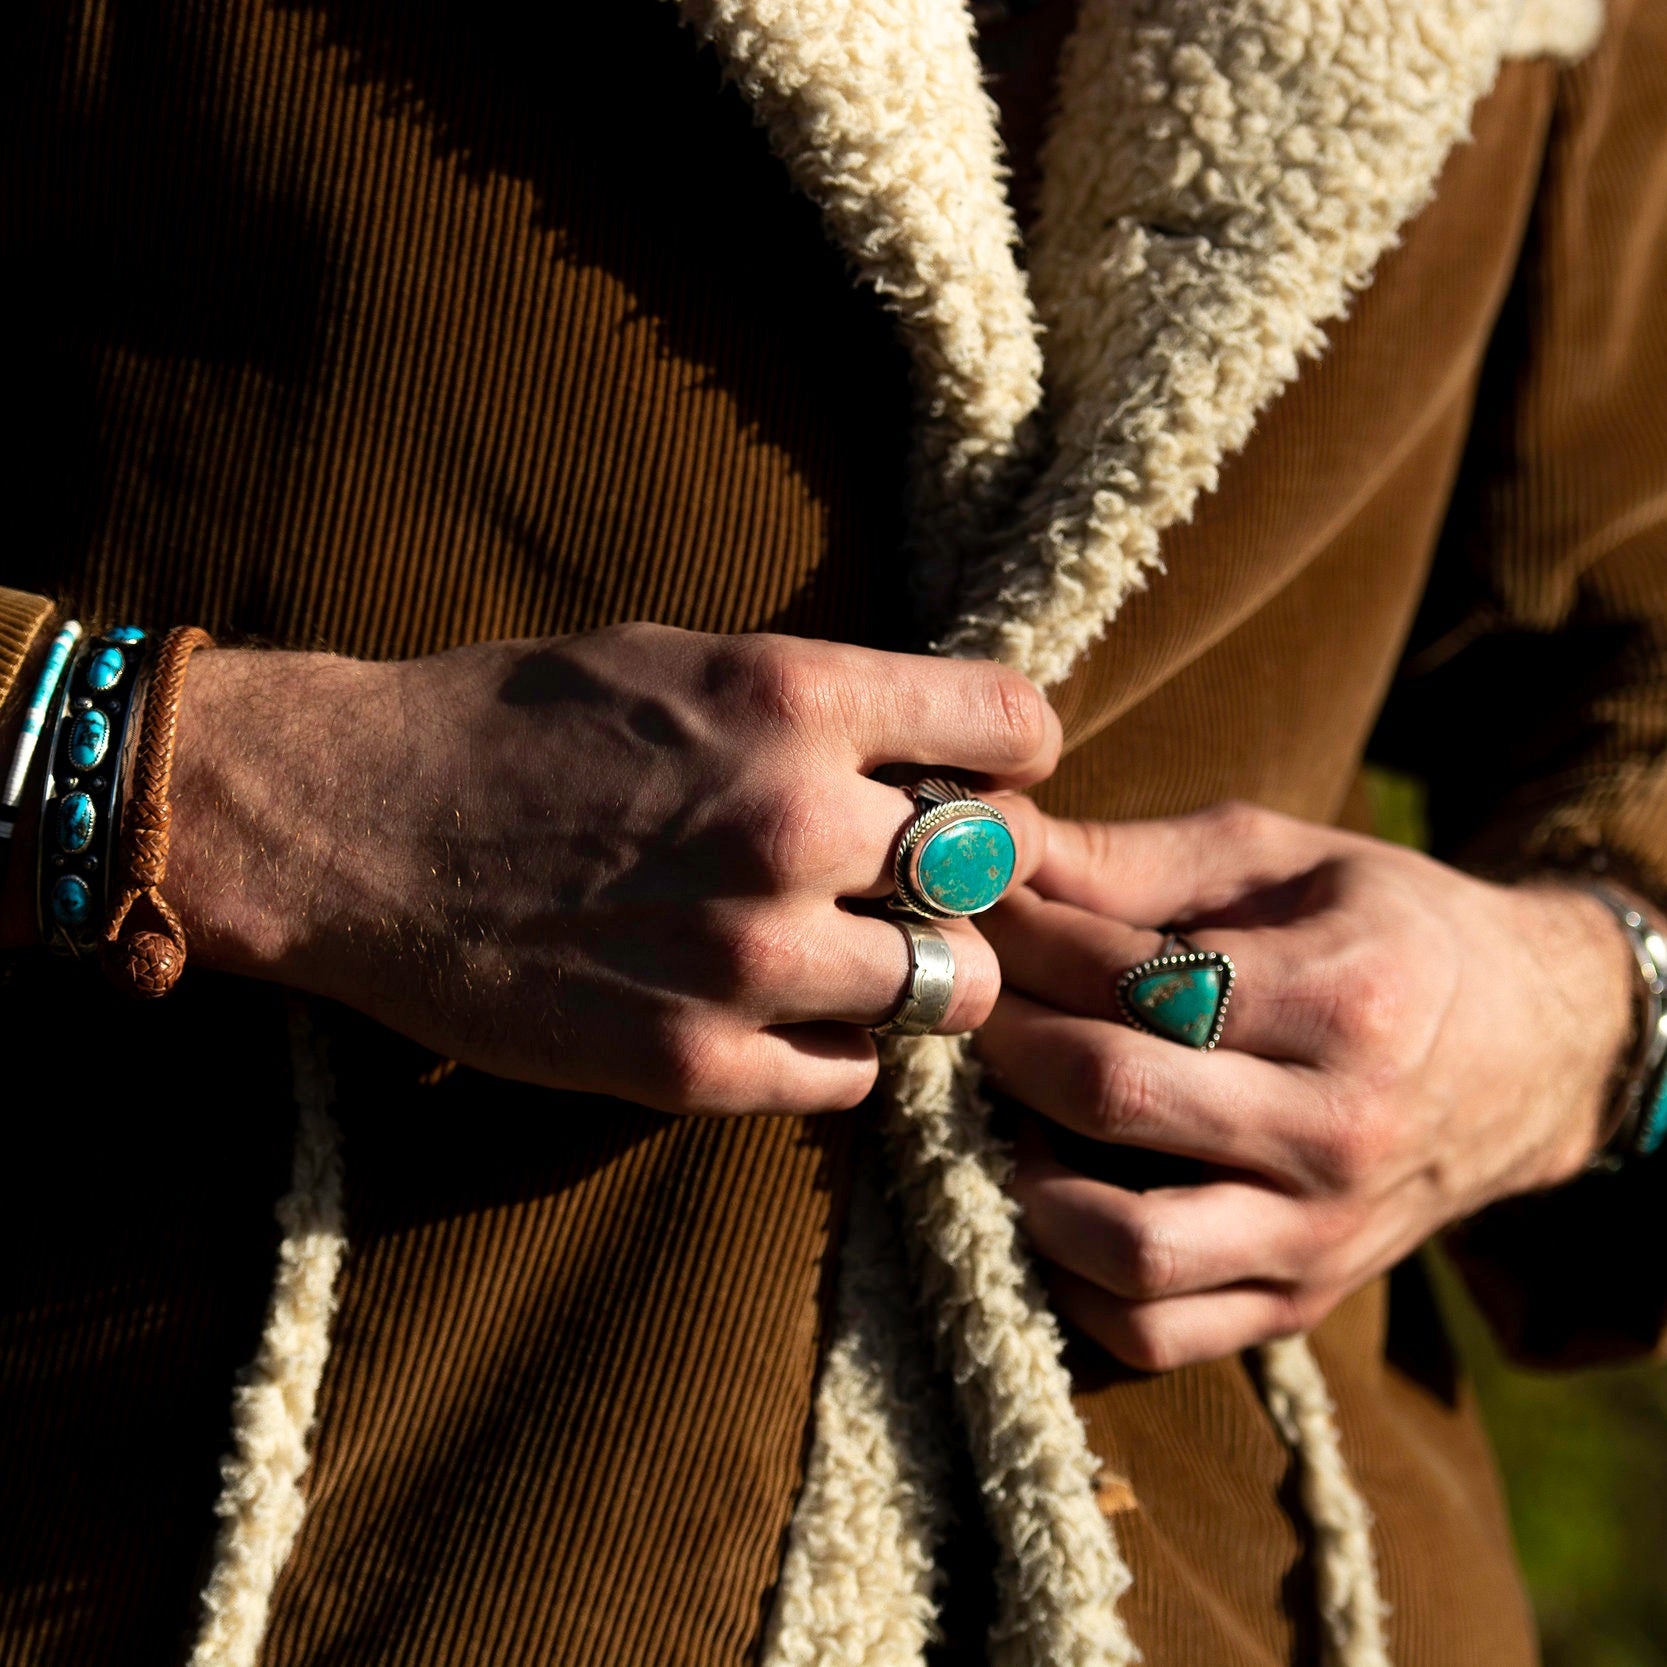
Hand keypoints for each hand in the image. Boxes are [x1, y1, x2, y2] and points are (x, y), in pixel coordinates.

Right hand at [165, 624, 1056, 1113]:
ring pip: (950, 989)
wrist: (355, 823)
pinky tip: (784, 1014)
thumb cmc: (516, 723)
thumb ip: (823, 707)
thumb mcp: (683, 658)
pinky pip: (854, 1076)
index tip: (982, 779)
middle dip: (970, 876)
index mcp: (793, 696)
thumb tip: (942, 757)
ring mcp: (746, 956)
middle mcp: (791, 823)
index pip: (1015, 727)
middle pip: (1000, 869)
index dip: (1011, 758)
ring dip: (916, 974)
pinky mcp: (691, 1064)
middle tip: (915, 883)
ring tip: (849, 956)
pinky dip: (838, 1049)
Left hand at [975, 802, 1636, 1369]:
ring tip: (1015, 1106)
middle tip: (977, 1001)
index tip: (975, 910)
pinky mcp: (1297, 1304)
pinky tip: (1052, 1193)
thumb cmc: (1387, 932)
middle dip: (1007, 1036)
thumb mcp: (1280, 858)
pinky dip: (1071, 1276)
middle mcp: (1339, 1133)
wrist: (1532, 1054)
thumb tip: (989, 852)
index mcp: (1345, 1000)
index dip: (1026, 940)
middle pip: (1113, 1097)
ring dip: (1027, 1170)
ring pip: (1126, 1244)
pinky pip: (1151, 1333)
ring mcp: (1319, 1236)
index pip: (1136, 982)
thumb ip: (1131, 859)